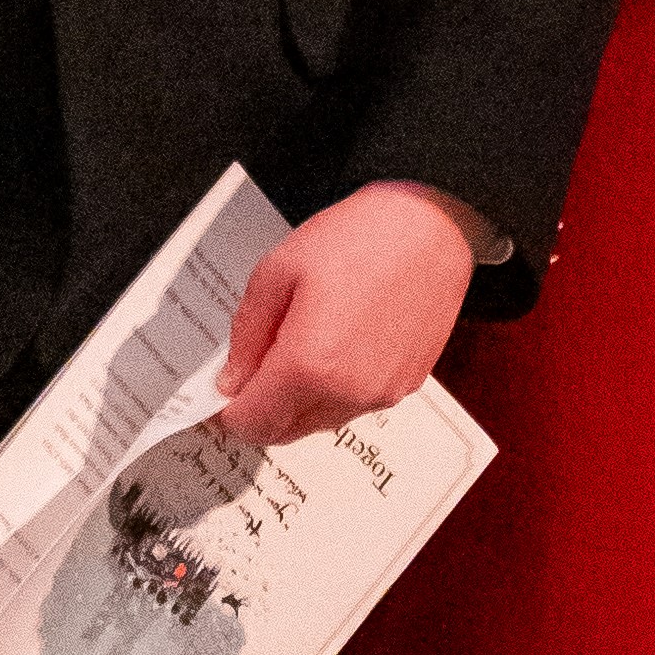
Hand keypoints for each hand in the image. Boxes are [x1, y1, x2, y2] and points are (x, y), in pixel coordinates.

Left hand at [212, 180, 477, 445]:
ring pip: (318, 421)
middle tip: (253, 364)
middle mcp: (349, 393)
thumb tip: (231, 380)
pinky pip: (354, 404)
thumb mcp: (278, 270)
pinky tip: (339, 340)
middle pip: (283, 431)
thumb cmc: (359, 236)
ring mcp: (382, 393)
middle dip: (260, 408)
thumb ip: (247, 335)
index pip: (251, 424)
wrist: (434, 224)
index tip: (219, 390)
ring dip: (297, 400)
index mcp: (310, 366)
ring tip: (302, 341)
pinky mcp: (407, 384)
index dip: (226, 412)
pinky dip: (334, 388)